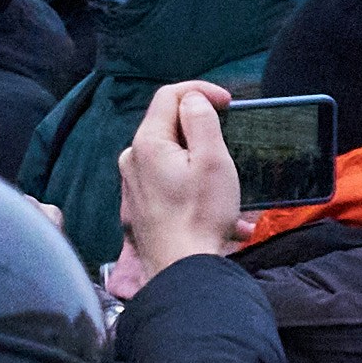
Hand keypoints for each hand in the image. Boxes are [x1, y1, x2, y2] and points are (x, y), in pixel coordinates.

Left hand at [114, 80, 249, 275]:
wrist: (182, 271)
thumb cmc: (201, 215)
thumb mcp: (212, 159)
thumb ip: (201, 120)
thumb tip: (193, 100)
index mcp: (147, 142)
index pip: (169, 95)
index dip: (201, 90)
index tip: (229, 104)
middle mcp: (132, 159)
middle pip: (168, 126)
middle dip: (200, 127)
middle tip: (229, 142)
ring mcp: (132, 185)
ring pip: (169, 156)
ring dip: (199, 161)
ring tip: (226, 182)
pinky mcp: (138, 208)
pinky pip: (167, 182)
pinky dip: (191, 185)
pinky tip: (215, 208)